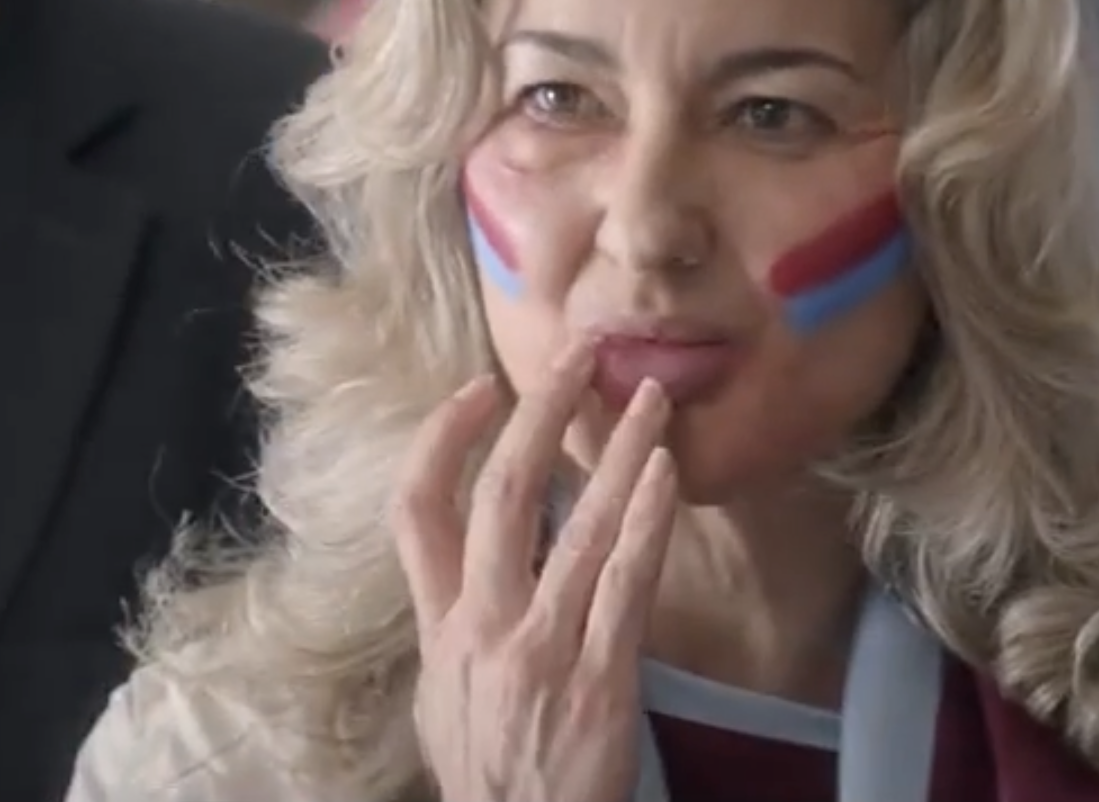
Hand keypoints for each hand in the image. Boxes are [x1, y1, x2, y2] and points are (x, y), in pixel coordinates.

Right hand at [392, 342, 678, 801]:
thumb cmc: (489, 772)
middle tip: (578, 355)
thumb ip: (453, 623)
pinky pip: (625, 582)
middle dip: (539, 414)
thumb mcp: (443, 697)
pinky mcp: (600, 677)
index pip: (416, 511)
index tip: (480, 389)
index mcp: (440, 627)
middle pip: (502, 495)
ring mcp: (541, 650)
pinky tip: (667, 475)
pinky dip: (647, 521)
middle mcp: (481, 627)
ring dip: (617, 452)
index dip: (441, 440)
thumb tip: (471, 562)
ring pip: (577, 527)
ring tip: (649, 398)